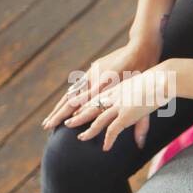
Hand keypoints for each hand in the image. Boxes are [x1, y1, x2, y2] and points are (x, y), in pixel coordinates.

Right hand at [42, 40, 160, 136]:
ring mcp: (92, 73)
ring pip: (71, 92)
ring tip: (50, 118)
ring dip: (60, 106)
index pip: (84, 104)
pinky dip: (69, 96)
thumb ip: (141, 122)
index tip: (60, 126)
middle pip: (71, 99)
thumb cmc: (146, 75)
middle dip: (59, 113)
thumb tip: (140, 145)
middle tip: (46, 125)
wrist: (140, 48)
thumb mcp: (145, 99)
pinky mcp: (94, 69)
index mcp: (106, 87)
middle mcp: (94, 80)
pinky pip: (78, 85)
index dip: (71, 116)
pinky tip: (64, 103)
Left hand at [61, 63, 178, 151]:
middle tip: (66, 123)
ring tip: (80, 138)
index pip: (94, 97)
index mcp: (115, 89)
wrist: (163, 78)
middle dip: (76, 116)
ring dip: (87, 130)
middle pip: (89, 107)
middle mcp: (113, 96)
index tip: (74, 110)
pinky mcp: (126, 114)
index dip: (83, 105)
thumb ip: (138, 94)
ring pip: (96, 120)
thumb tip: (142, 98)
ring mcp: (118, 105)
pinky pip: (112, 130)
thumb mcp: (143, 86)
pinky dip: (108, 139)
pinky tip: (105, 147)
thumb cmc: (157, 79)